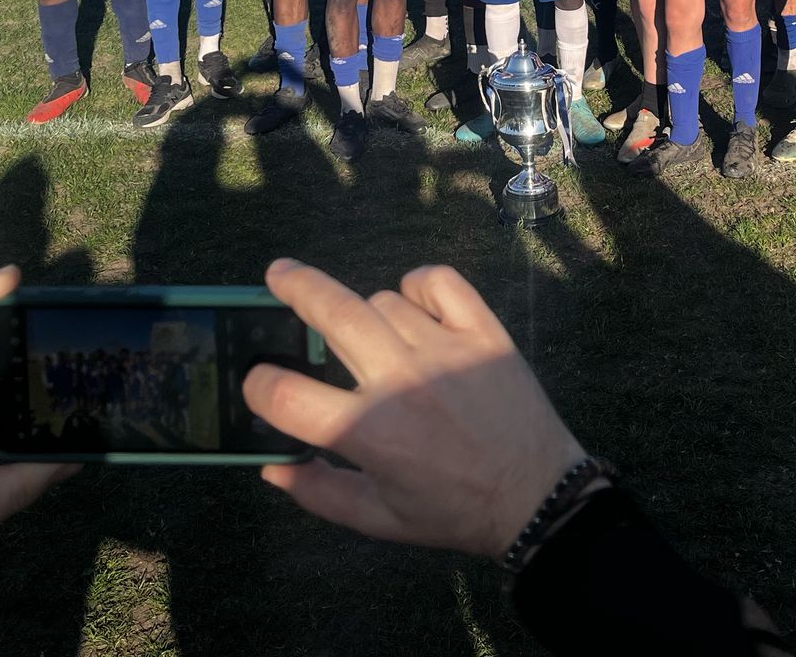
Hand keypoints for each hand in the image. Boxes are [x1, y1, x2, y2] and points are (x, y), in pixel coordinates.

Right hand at [247, 260, 584, 560]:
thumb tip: (269, 466)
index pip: (284, 395)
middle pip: (332, 314)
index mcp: (368, 432)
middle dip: (295, 287)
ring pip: (383, 302)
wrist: (537, 495)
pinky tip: (415, 304)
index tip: (258, 381)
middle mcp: (401, 380)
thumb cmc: (454, 511)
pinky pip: (439, 282)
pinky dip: (420, 285)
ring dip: (369, 315)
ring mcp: (445, 348)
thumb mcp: (379, 520)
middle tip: (276, 275)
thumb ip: (318, 492)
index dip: (257, 386)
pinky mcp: (483, 331)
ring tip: (376, 341)